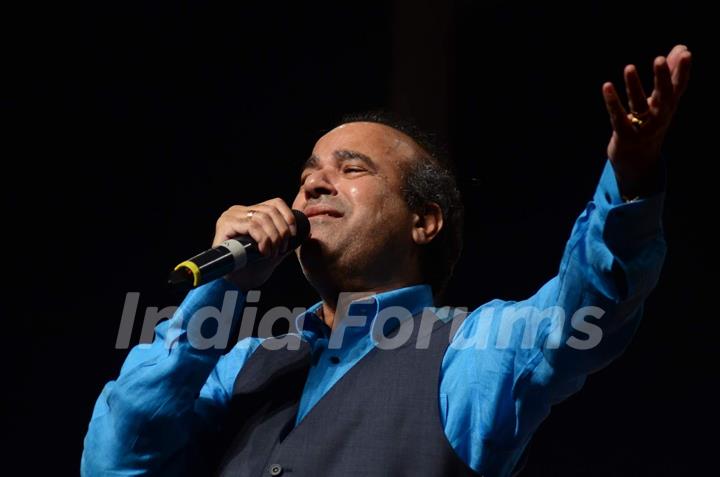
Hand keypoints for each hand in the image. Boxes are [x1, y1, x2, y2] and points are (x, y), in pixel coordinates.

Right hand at [213, 198, 298, 290]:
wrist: (232, 284)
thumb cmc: (251, 268)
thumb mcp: (273, 251)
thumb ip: (286, 240)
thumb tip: (307, 232)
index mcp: (249, 213)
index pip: (275, 203)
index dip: (288, 217)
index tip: (293, 235)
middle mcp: (239, 211)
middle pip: (270, 210)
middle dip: (281, 231)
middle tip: (281, 249)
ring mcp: (231, 216)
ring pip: (262, 217)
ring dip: (273, 237)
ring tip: (272, 253)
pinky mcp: (225, 225)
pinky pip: (252, 225)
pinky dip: (263, 238)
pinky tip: (264, 252)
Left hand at [602, 44, 691, 197]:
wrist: (638, 160)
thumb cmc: (650, 122)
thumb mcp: (662, 101)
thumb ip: (670, 74)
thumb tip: (682, 47)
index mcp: (669, 106)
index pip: (679, 87)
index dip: (682, 71)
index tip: (685, 53)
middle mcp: (659, 117)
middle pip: (663, 96)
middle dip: (662, 78)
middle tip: (659, 59)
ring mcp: (643, 128)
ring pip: (639, 105)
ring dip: (634, 86)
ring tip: (629, 67)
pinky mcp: (625, 136)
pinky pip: (618, 117)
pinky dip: (612, 102)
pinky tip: (607, 86)